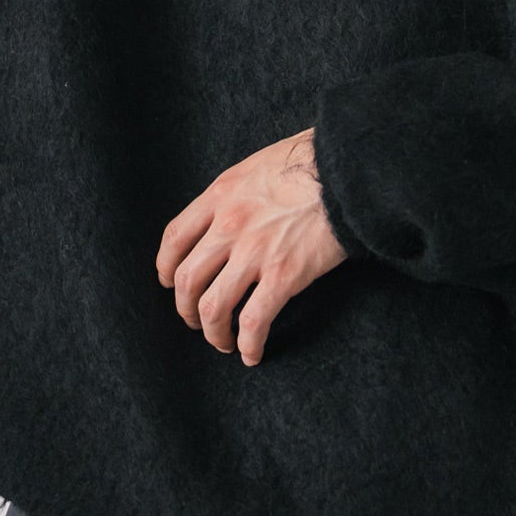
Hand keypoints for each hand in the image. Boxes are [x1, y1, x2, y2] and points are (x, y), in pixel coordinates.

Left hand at [155, 126, 349, 364]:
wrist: (348, 171)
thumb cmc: (311, 162)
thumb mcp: (258, 166)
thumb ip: (237, 192)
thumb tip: (229, 215)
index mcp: (221, 195)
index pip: (174, 237)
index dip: (166, 266)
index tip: (169, 281)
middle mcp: (229, 225)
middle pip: (187, 279)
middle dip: (186, 309)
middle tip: (196, 320)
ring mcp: (254, 252)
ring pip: (213, 307)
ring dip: (213, 333)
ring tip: (222, 342)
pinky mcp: (283, 276)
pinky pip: (253, 322)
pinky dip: (248, 344)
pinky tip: (252, 354)